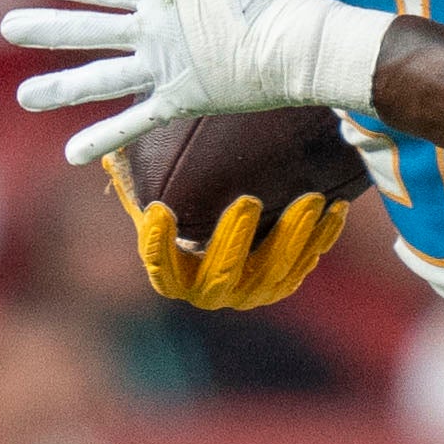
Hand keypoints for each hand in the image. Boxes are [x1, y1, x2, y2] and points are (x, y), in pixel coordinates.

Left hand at [8, 0, 391, 164]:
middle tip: (7, 27)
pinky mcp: (182, 99)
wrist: (304, 46)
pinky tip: (73, 153)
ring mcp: (165, 69)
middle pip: (89, 29)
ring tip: (25, 96)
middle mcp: (155, 33)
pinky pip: (135, 123)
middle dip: (45, 28)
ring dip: (60, 87)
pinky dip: (104, 138)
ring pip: (101, 79)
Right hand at [103, 151, 347, 310]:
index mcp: (173, 274)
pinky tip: (333, 208)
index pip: (158, 264)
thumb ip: (136, 180)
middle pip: (221, 273)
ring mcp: (250, 291)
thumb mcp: (158, 195)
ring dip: (293, 237)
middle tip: (247, 200)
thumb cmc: (186, 208)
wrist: (233, 232)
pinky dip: (321, 238)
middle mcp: (210, 291)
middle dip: (235, 239)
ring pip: (273, 273)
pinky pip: (305, 264)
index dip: (157, 243)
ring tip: (310, 199)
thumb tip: (110, 152)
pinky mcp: (284, 282)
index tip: (160, 211)